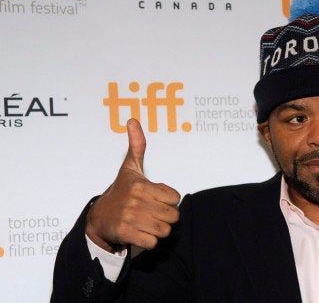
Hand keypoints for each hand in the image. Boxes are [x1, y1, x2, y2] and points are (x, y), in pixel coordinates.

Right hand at [86, 119, 180, 252]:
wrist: (98, 218)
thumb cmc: (120, 192)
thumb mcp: (129, 168)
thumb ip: (137, 146)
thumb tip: (133, 120)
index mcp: (141, 185)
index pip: (176, 198)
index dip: (168, 201)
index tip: (155, 199)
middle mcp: (136, 201)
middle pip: (173, 215)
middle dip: (165, 217)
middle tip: (151, 213)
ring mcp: (130, 218)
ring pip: (165, 230)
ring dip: (158, 230)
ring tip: (145, 223)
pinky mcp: (125, 234)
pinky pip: (153, 242)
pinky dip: (149, 241)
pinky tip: (139, 233)